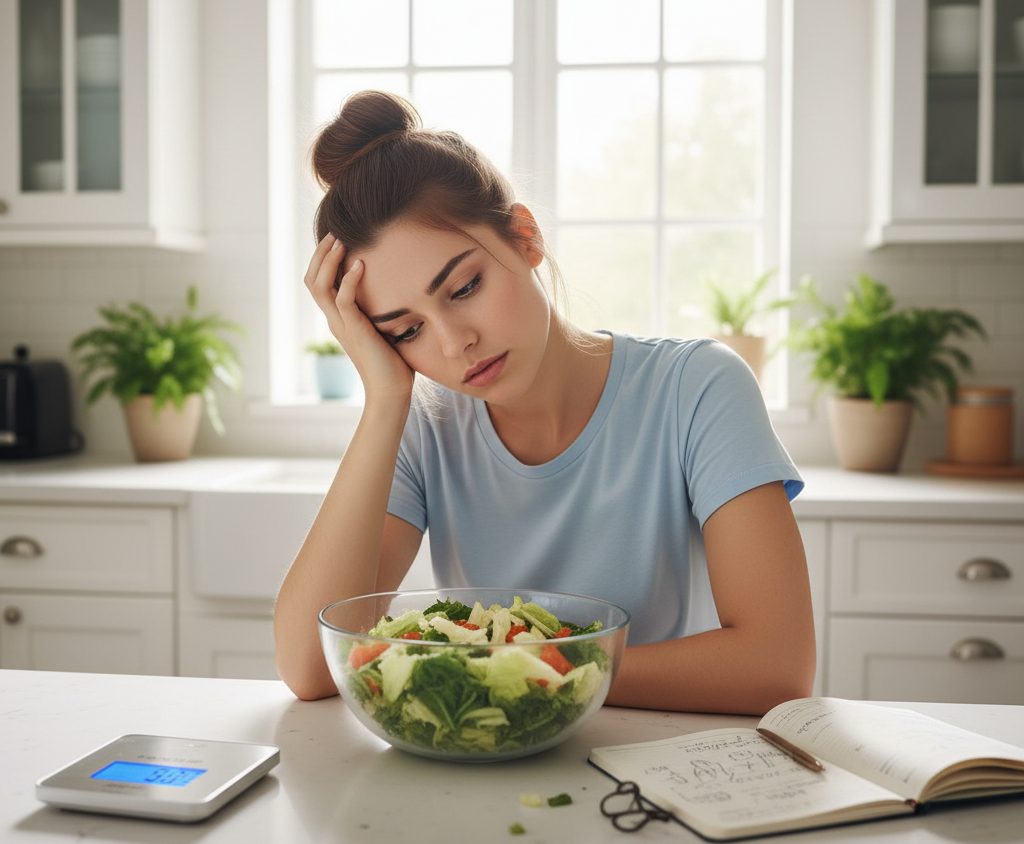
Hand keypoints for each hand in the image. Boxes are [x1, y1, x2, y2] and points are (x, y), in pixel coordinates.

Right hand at [304, 234, 414, 403]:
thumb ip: (383, 309)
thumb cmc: (394, 363)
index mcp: (339, 319)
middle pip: (311, 280)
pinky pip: (343, 300)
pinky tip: (360, 264)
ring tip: (340, 241)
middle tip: (334, 233)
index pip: (320, 283)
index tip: (338, 239)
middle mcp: (334, 320)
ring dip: (328, 261)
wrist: (391, 391)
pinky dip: (349, 279)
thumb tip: (403, 289)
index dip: (323, 260)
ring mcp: (341, 325)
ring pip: (320, 286)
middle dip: (321, 254)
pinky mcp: (354, 331)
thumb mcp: (385, 328)